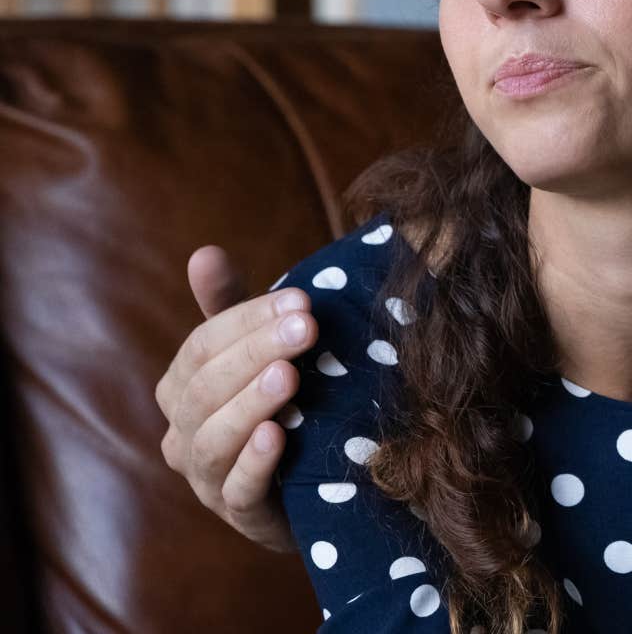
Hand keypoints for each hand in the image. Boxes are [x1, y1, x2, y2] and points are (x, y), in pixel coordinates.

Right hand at [154, 245, 311, 552]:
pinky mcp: (239, 514)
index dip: (248, 320)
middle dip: (256, 353)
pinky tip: (278, 435)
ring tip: (290, 376)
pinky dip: (255, 462)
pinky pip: (237, 490)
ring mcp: (206, 478)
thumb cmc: (282, 404)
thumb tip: (204, 252)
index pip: (202, 345)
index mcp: (182, 388)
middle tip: (306, 328)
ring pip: (213, 440)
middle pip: (206, 388)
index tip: (301, 299)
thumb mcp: (260, 353)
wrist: (315, 483)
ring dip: (251, 404)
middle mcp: (182, 433)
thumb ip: (232, 308)